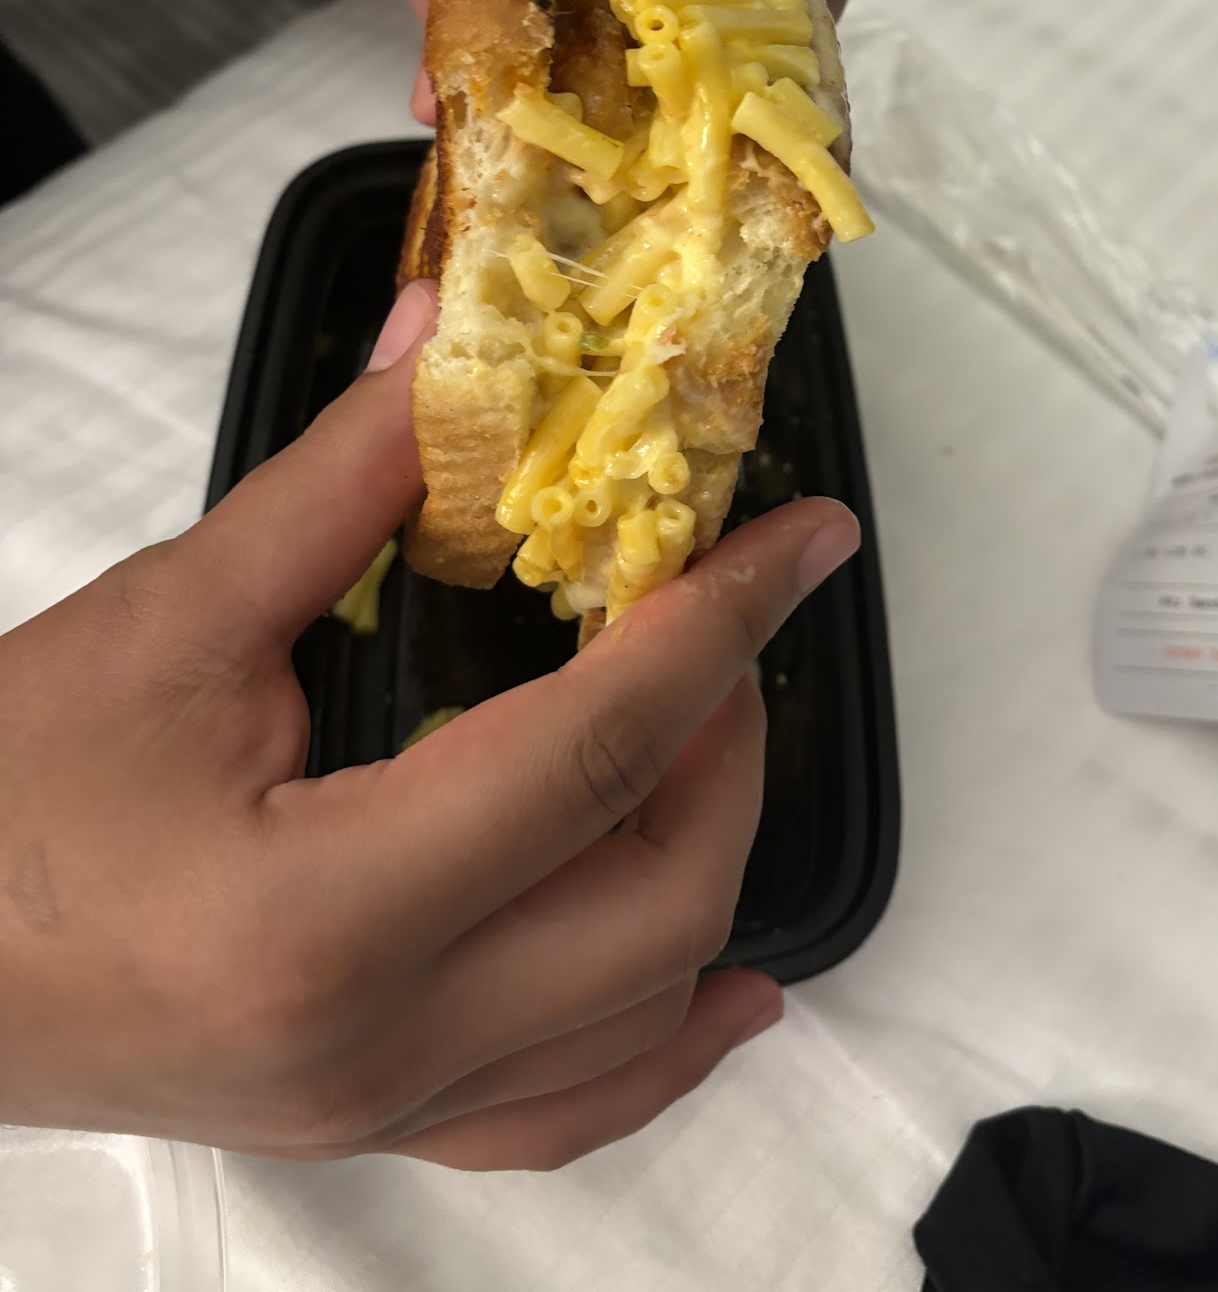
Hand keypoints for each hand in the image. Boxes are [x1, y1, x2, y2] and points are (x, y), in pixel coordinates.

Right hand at [0, 282, 857, 1167]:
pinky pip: (565, 1117)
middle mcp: (378, 1043)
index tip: (801, 541)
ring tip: (711, 738)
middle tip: (713, 619)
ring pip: (636, 1018)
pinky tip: (725, 987)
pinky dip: (665, 1043)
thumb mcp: (165, 624)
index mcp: (324, 917)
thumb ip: (335, 486)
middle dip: (728, 739)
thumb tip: (445, 345)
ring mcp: (381, 1108)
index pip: (591, 756)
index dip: (717, 625)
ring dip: (712, 864)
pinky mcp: (370, 1123)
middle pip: (656, 897)